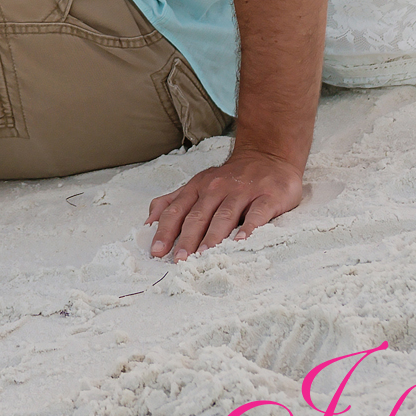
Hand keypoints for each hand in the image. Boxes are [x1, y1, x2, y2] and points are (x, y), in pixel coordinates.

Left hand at [146, 150, 302, 255]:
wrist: (267, 155)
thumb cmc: (228, 178)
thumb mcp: (197, 185)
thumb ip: (172, 202)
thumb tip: (148, 224)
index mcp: (197, 188)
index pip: (176, 210)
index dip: (165, 230)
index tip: (157, 252)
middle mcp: (216, 188)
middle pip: (198, 215)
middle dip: (186, 239)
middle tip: (179, 260)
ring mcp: (242, 192)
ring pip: (224, 216)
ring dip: (212, 237)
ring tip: (203, 256)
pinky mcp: (266, 197)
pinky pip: (256, 214)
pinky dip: (248, 228)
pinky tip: (241, 242)